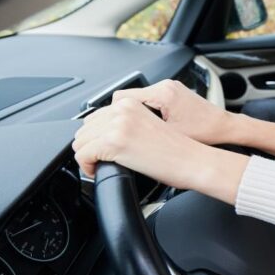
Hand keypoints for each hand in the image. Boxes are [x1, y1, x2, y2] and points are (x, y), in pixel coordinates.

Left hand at [73, 97, 212, 190]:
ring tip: (98, 165)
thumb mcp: (151, 125)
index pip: (95, 116)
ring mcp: (117, 125)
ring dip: (86, 155)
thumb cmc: (180, 149)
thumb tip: (109, 133)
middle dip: (89, 145)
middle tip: (99, 159)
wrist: (194, 160)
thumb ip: (129, 122)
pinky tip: (97, 170)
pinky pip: (82, 155)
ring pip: (80, 141)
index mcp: (131, 103)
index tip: (99, 147)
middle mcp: (122, 110)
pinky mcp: (114, 143)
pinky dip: (86, 166)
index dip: (95, 135)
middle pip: (85, 128)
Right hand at [112, 79, 230, 144]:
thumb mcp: (169, 136)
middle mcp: (165, 85)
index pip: (122, 97)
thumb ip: (144, 132)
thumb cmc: (204, 132)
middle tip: (124, 132)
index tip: (112, 129)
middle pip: (129, 97)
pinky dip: (148, 111)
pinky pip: (151, 99)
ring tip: (141, 130)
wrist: (224, 127)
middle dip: (123, 115)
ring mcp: (169, 87)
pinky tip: (154, 125)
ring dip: (136, 114)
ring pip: (139, 98)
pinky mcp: (173, 92)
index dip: (113, 115)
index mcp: (162, 93)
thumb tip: (122, 138)